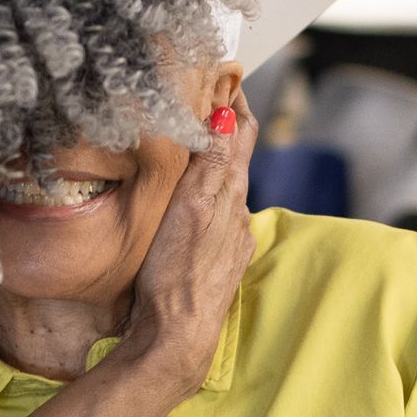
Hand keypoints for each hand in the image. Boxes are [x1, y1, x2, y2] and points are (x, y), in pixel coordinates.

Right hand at [123, 93, 259, 396]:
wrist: (174, 338)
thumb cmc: (176, 277)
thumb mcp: (191, 211)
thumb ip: (211, 166)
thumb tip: (229, 118)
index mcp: (230, 199)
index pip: (242, 139)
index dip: (237, 107)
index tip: (230, 78)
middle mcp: (236, 219)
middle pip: (236, 163)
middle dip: (227, 132)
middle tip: (214, 100)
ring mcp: (228, 243)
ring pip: (227, 192)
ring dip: (217, 165)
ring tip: (203, 143)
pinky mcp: (216, 264)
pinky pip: (217, 218)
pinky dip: (209, 199)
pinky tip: (196, 204)